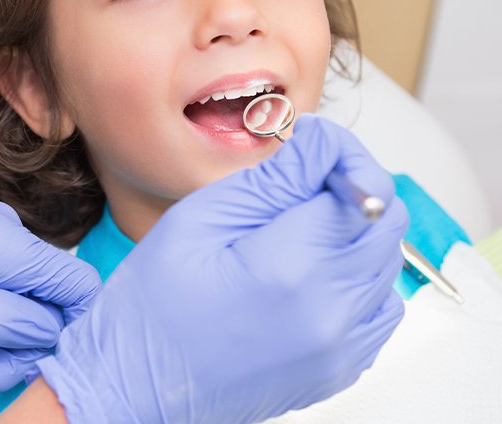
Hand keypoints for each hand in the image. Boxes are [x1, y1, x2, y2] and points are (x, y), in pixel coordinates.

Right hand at [34, 115, 408, 423]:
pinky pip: (379, 305)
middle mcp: (330, 314)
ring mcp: (340, 349)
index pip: (365, 188)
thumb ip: (274, 178)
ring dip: (354, 229)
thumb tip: (323, 142)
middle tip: (300, 182)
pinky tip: (310, 269)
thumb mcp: (202, 217)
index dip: (342, 155)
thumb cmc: (153, 304)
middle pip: (387, 222)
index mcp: (291, 268)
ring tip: (297, 228)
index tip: (313, 149)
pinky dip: (356, 274)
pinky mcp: (340, 368)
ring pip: (386, 260)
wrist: (137, 384)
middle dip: (352, 186)